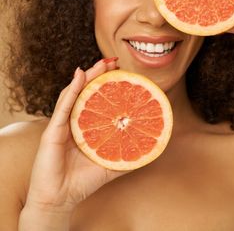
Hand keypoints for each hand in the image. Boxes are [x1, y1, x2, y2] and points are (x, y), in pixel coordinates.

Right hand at [24, 58, 128, 214]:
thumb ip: (128, 156)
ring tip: (101, 64)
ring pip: (74, 94)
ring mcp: (61, 124)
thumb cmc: (82, 182)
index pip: (95, 99)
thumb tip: (153, 148)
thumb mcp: (110, 165)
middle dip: (99, 74)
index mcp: (85, 126)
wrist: (59, 200)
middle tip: (113, 62)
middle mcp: (72, 121)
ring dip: (88, 76)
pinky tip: (80, 76)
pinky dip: (72, 90)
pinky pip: (63, 107)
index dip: (107, 84)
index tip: (121, 72)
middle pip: (85, 92)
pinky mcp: (52, 131)